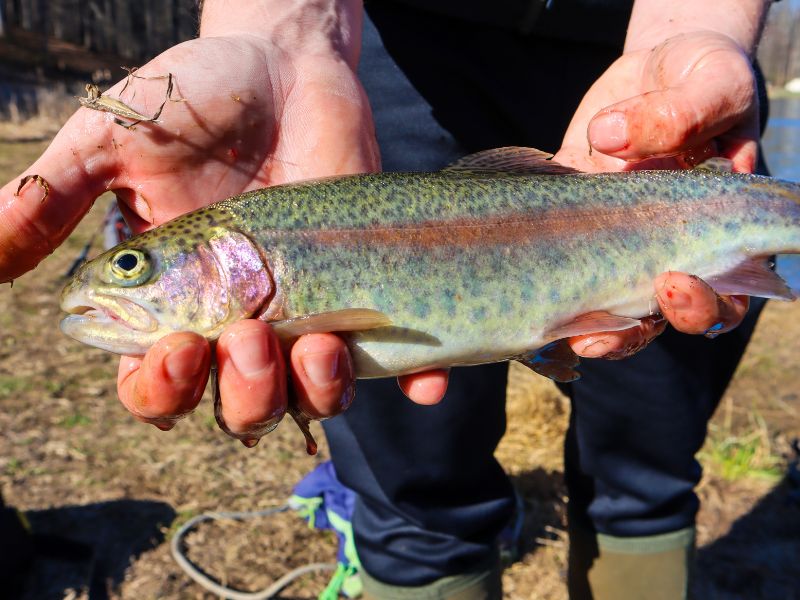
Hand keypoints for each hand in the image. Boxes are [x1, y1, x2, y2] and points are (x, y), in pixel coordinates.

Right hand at [1, 18, 452, 440]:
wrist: (282, 64)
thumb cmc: (192, 99)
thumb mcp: (112, 139)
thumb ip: (50, 197)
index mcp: (172, 303)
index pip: (158, 384)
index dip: (161, 391)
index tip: (175, 353)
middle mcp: (237, 321)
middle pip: (238, 408)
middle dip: (242, 394)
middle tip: (247, 334)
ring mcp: (304, 310)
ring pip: (308, 397)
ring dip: (314, 394)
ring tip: (319, 346)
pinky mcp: (361, 291)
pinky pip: (389, 356)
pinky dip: (409, 380)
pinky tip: (422, 381)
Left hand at [553, 30, 755, 358]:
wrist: (657, 72)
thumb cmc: (702, 78)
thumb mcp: (710, 83)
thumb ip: (680, 114)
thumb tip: (606, 138)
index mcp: (716, 234)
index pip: (725, 294)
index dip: (704, 305)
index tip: (672, 282)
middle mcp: (665, 251)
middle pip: (659, 318)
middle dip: (634, 331)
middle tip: (597, 330)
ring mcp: (613, 246)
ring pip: (606, 310)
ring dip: (587, 329)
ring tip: (564, 337)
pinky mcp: (568, 228)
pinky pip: (554, 273)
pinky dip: (541, 297)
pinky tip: (522, 309)